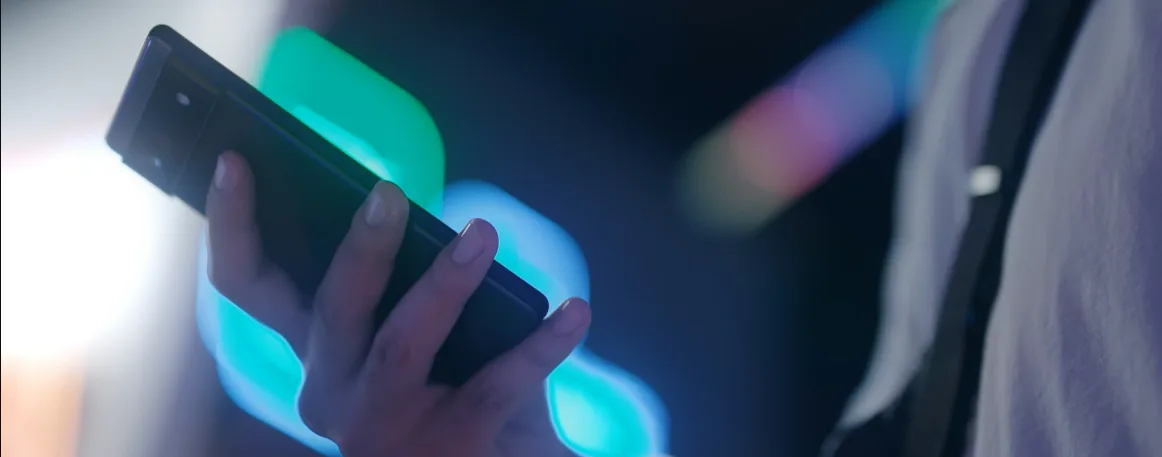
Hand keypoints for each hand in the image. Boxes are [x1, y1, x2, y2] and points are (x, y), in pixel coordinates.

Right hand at [205, 151, 588, 456]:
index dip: (233, 224)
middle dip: (359, 247)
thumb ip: (404, 286)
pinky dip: (540, 344)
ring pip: (401, 344)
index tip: (233, 159)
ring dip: (444, 284)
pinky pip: (496, 384)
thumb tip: (425, 216)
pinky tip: (575, 312)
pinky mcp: (449, 448)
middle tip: (389, 193)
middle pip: (330, 309)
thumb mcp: (412, 336)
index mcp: (318, 352)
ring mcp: (384, 427)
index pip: (249, 287)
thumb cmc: (452, 389)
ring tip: (484, 233)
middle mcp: (331, 393)